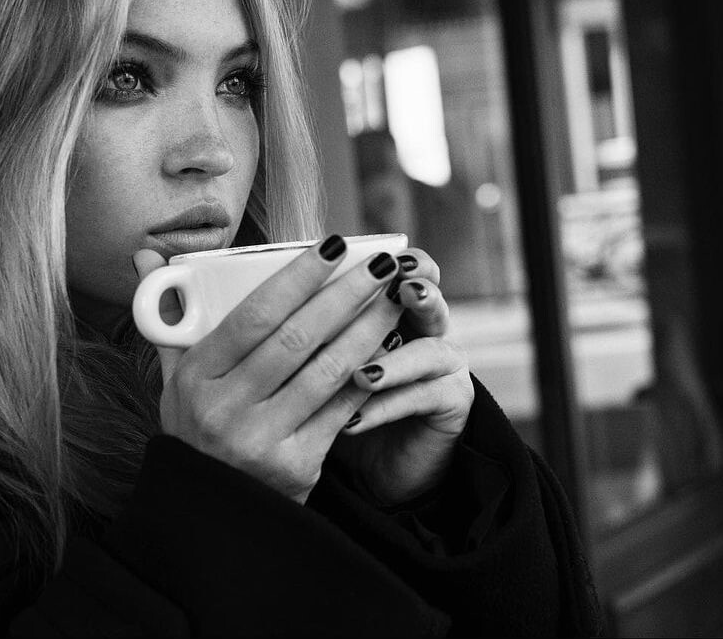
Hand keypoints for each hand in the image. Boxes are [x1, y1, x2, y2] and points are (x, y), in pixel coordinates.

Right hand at [132, 235, 403, 505]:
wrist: (209, 519)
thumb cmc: (197, 432)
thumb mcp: (172, 382)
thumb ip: (170, 321)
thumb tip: (147, 259)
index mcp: (195, 378)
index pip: (253, 315)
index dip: (297, 277)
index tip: (332, 246)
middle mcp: (226, 408)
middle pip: (297, 337)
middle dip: (346, 295)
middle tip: (382, 265)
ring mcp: (262, 439)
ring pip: (327, 371)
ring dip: (369, 330)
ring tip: (395, 300)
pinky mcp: (297, 465)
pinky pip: (341, 410)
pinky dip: (369, 375)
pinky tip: (392, 349)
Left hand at [332, 248, 474, 505]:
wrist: (374, 465)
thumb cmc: (339, 404)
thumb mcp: (321, 361)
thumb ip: (313, 329)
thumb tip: (268, 293)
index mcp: (403, 310)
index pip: (416, 272)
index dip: (408, 262)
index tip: (389, 256)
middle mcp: (432, 331)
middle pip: (432, 303)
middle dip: (416, 293)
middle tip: (400, 290)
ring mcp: (447, 368)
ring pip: (429, 352)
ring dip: (393, 361)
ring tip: (361, 373)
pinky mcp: (453, 404)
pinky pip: (423, 399)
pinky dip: (386, 407)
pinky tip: (353, 420)